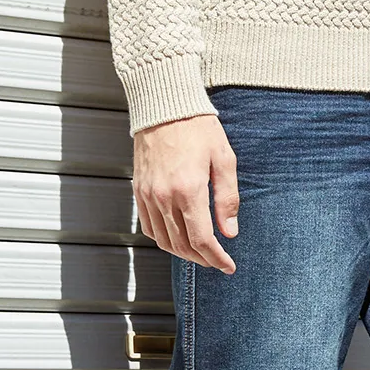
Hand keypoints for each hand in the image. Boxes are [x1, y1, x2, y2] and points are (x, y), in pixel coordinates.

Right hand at [133, 114, 238, 273]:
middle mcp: (165, 197)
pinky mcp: (139, 191)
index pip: (202, 240)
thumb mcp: (224, 159)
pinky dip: (164, 240)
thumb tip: (230, 232)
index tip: (228, 266)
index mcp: (188, 190)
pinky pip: (149, 228)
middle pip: (183, 246)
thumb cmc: (198, 127)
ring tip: (200, 253)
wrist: (164, 104)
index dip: (217, 258)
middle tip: (217, 262)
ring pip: (164, 241)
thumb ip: (228, 199)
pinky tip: (178, 238)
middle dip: (203, 259)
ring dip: (184, 254)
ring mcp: (149, 195)